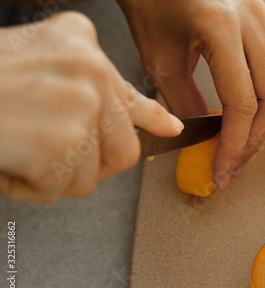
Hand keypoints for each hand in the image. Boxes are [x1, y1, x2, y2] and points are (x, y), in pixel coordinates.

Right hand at [0, 12, 182, 202]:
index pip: (132, 94)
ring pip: (91, 174)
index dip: (152, 119)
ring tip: (18, 147)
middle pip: (122, 149)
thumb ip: (98, 90)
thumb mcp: (42, 64)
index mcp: (82, 46)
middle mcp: (90, 70)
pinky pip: (59, 189)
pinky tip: (7, 158)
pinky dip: (28, 186)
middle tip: (48, 152)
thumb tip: (166, 125)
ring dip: (52, 175)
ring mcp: (80, 105)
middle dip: (86, 163)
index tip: (172, 129)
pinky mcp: (62, 143)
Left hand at [118, 0, 264, 187]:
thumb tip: (208, 139)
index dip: (234, 146)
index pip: (241, 105)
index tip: (223, 169)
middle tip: (237, 161)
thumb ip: (185, 103)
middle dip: (258, 139)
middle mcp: (253, 16)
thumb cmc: (151, 4)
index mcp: (220, 29)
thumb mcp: (160, 59)